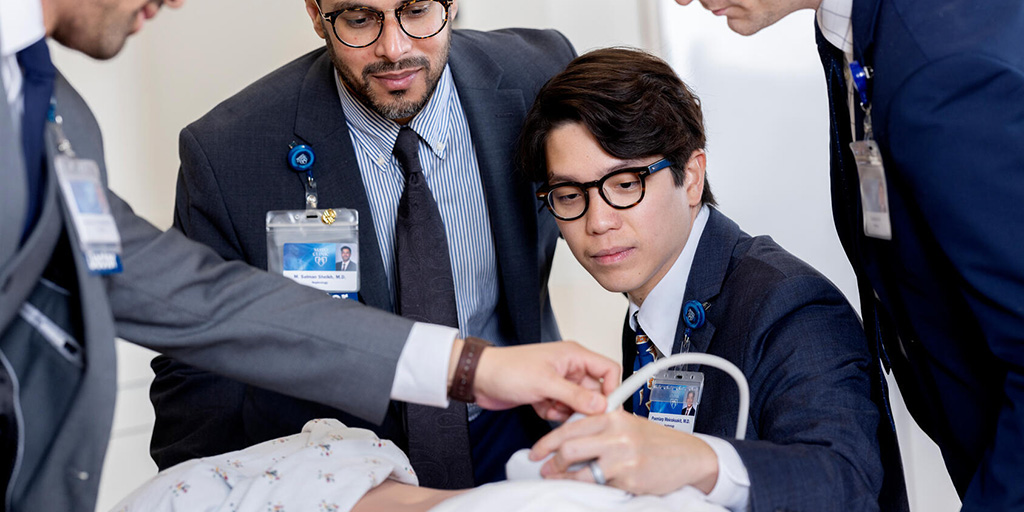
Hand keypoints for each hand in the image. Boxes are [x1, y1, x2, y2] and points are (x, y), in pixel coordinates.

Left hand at [469, 341, 618, 420]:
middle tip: (574, 414)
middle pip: (594, 391)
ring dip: (566, 412)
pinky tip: (540, 407)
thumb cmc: (507, 369)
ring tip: (550, 407)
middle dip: (584, 406)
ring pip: (578, 404)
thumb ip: (576, 395)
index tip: (607, 408)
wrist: (479, 378)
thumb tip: (601, 405)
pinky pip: (562, 410)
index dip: (612, 388)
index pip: (608, 369)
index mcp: (574, 356)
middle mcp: (570, 368)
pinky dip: (553, 413)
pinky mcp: (548, 395)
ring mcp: (559, 383)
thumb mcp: (545, 383)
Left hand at [529, 410, 718, 494]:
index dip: (547, 442)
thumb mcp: (628, 425)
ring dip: (564, 478)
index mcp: (613, 416)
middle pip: (569, 447)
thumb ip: (601, 428)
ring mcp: (622, 457)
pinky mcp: (629, 477)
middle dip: (552, 462)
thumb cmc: (657, 441)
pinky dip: (589, 487)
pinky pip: (599, 485)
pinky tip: (586, 486)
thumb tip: (568, 439)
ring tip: (559, 480)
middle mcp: (616, 434)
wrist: (689, 456)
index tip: (536, 452)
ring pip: (579, 470)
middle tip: (545, 469)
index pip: (570, 427)